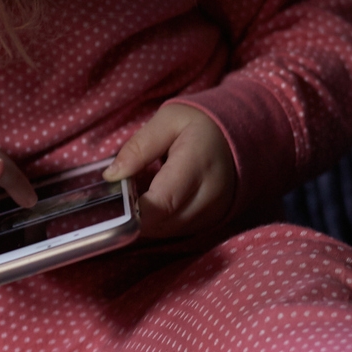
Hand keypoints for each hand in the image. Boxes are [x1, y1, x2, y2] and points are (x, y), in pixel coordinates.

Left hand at [103, 103, 238, 239]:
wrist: (239, 135)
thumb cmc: (201, 124)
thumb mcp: (167, 120)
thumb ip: (138, 147)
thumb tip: (111, 176)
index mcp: (197, 165)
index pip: (161, 203)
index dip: (133, 210)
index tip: (113, 202)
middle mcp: (209, 195)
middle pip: (162, 223)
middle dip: (135, 216)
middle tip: (120, 196)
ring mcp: (214, 211)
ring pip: (168, 231)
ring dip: (147, 220)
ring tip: (138, 195)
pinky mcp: (213, 220)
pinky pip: (178, 230)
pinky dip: (161, 221)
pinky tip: (155, 203)